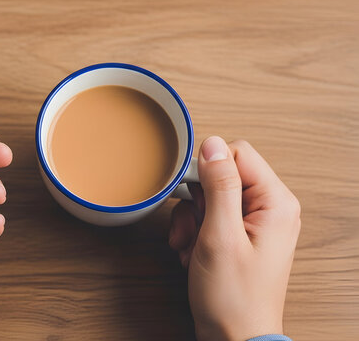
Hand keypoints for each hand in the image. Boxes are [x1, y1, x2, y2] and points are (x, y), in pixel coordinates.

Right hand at [169, 137, 299, 340]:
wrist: (234, 337)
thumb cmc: (233, 297)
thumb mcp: (220, 236)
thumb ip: (218, 186)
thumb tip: (212, 144)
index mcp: (275, 203)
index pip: (236, 154)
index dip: (207, 170)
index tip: (193, 195)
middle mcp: (269, 208)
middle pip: (221, 176)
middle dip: (197, 202)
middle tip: (193, 229)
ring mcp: (254, 223)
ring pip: (209, 197)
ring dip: (191, 220)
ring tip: (191, 246)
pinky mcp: (239, 235)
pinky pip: (208, 216)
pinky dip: (193, 232)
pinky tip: (192, 253)